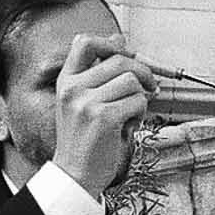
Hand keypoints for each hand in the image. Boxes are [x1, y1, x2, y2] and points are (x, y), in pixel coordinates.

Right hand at [53, 36, 156, 198]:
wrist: (76, 175)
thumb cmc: (85, 140)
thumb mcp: (84, 101)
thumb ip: (99, 72)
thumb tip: (120, 39)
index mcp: (66, 81)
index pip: (85, 42)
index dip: (111, 44)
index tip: (126, 58)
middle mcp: (73, 88)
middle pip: (119, 59)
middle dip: (142, 72)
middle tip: (149, 87)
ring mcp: (87, 103)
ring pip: (132, 81)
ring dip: (141, 96)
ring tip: (131, 112)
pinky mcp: (104, 118)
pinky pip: (138, 101)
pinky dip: (140, 113)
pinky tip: (129, 125)